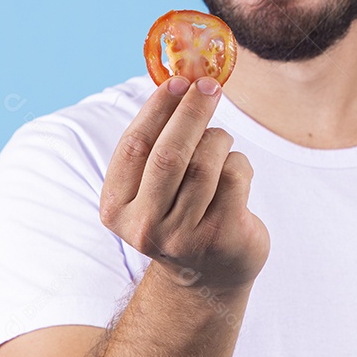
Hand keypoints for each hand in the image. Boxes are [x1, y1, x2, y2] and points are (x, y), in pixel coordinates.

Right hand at [100, 76, 269, 293]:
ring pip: (206, 163)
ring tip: (220, 141)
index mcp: (117, 209)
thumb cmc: (179, 213)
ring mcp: (185, 236)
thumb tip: (178, 82)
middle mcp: (146, 227)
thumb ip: (156, 143)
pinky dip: (239, 162)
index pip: (134, 146)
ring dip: (218, 139)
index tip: (176, 81)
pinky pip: (234, 176)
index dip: (156, 109)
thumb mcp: (153, 187)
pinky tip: (236, 173)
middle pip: (170, 154)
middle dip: (192, 112)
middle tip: (208, 85)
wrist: (208, 275)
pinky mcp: (222, 236)